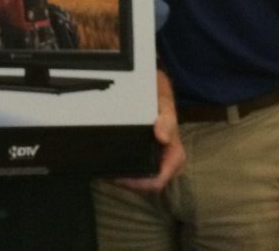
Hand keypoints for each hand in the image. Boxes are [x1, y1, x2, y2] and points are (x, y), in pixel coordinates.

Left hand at [115, 69, 184, 192]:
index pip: (157, 181)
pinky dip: (122, 170)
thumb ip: (166, 119)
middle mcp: (166, 163)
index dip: (138, 184)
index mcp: (174, 156)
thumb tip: (163, 137)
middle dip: (127, 182)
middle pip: (145, 185)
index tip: (119, 177)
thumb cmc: (159, 100)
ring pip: (138, 180)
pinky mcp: (146, 158)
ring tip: (104, 168)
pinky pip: (134, 171)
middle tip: (106, 172)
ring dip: (123, 177)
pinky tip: (108, 164)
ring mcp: (156, 162)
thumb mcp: (163, 104)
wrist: (154, 92)